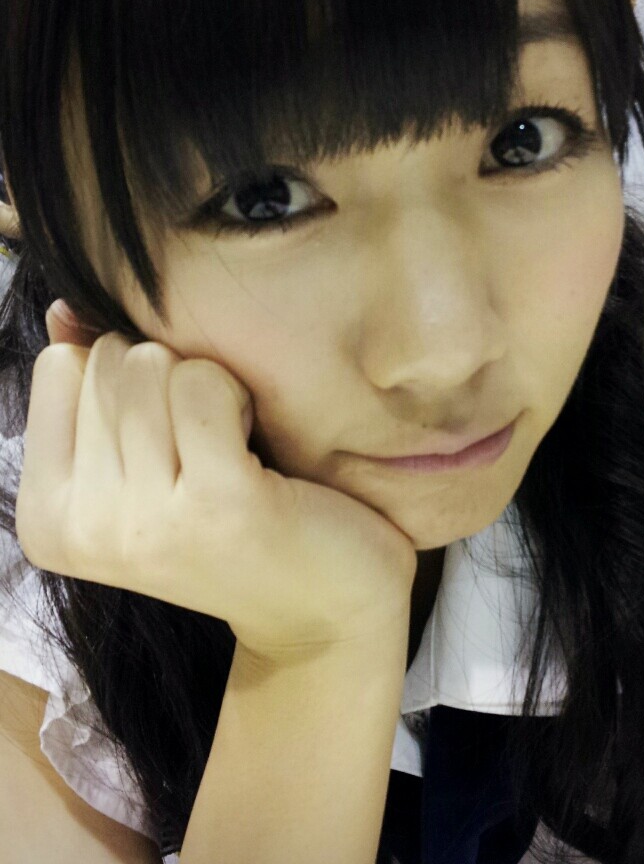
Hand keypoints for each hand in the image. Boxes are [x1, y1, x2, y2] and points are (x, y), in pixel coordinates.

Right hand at [16, 301, 417, 663]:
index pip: (61, 368)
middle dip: (168, 378)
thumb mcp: (141, 466)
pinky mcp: (217, 503)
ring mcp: (145, 521)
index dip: (125, 379)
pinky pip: (206, 384)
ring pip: (153, 364)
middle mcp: (82, 527)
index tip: (165, 436)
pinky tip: (257, 450)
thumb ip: (93, 392)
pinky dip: (240, 397)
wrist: (319, 609)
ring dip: (208, 385)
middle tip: (207, 442)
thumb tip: (65, 311)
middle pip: (110, 360)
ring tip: (232, 446)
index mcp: (48, 518)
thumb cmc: (229, 522)